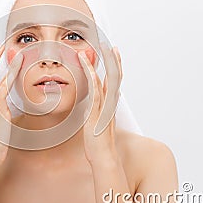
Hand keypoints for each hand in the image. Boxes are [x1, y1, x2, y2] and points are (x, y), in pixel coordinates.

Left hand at [78, 43, 122, 164]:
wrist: (104, 157)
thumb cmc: (100, 141)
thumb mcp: (101, 121)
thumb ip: (104, 109)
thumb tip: (106, 100)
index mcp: (110, 104)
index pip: (115, 80)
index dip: (115, 65)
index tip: (113, 52)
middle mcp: (110, 103)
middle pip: (115, 77)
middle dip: (113, 60)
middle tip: (111, 45)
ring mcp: (105, 107)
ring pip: (105, 80)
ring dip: (100, 64)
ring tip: (98, 50)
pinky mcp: (97, 113)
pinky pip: (95, 92)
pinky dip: (92, 78)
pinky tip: (88, 68)